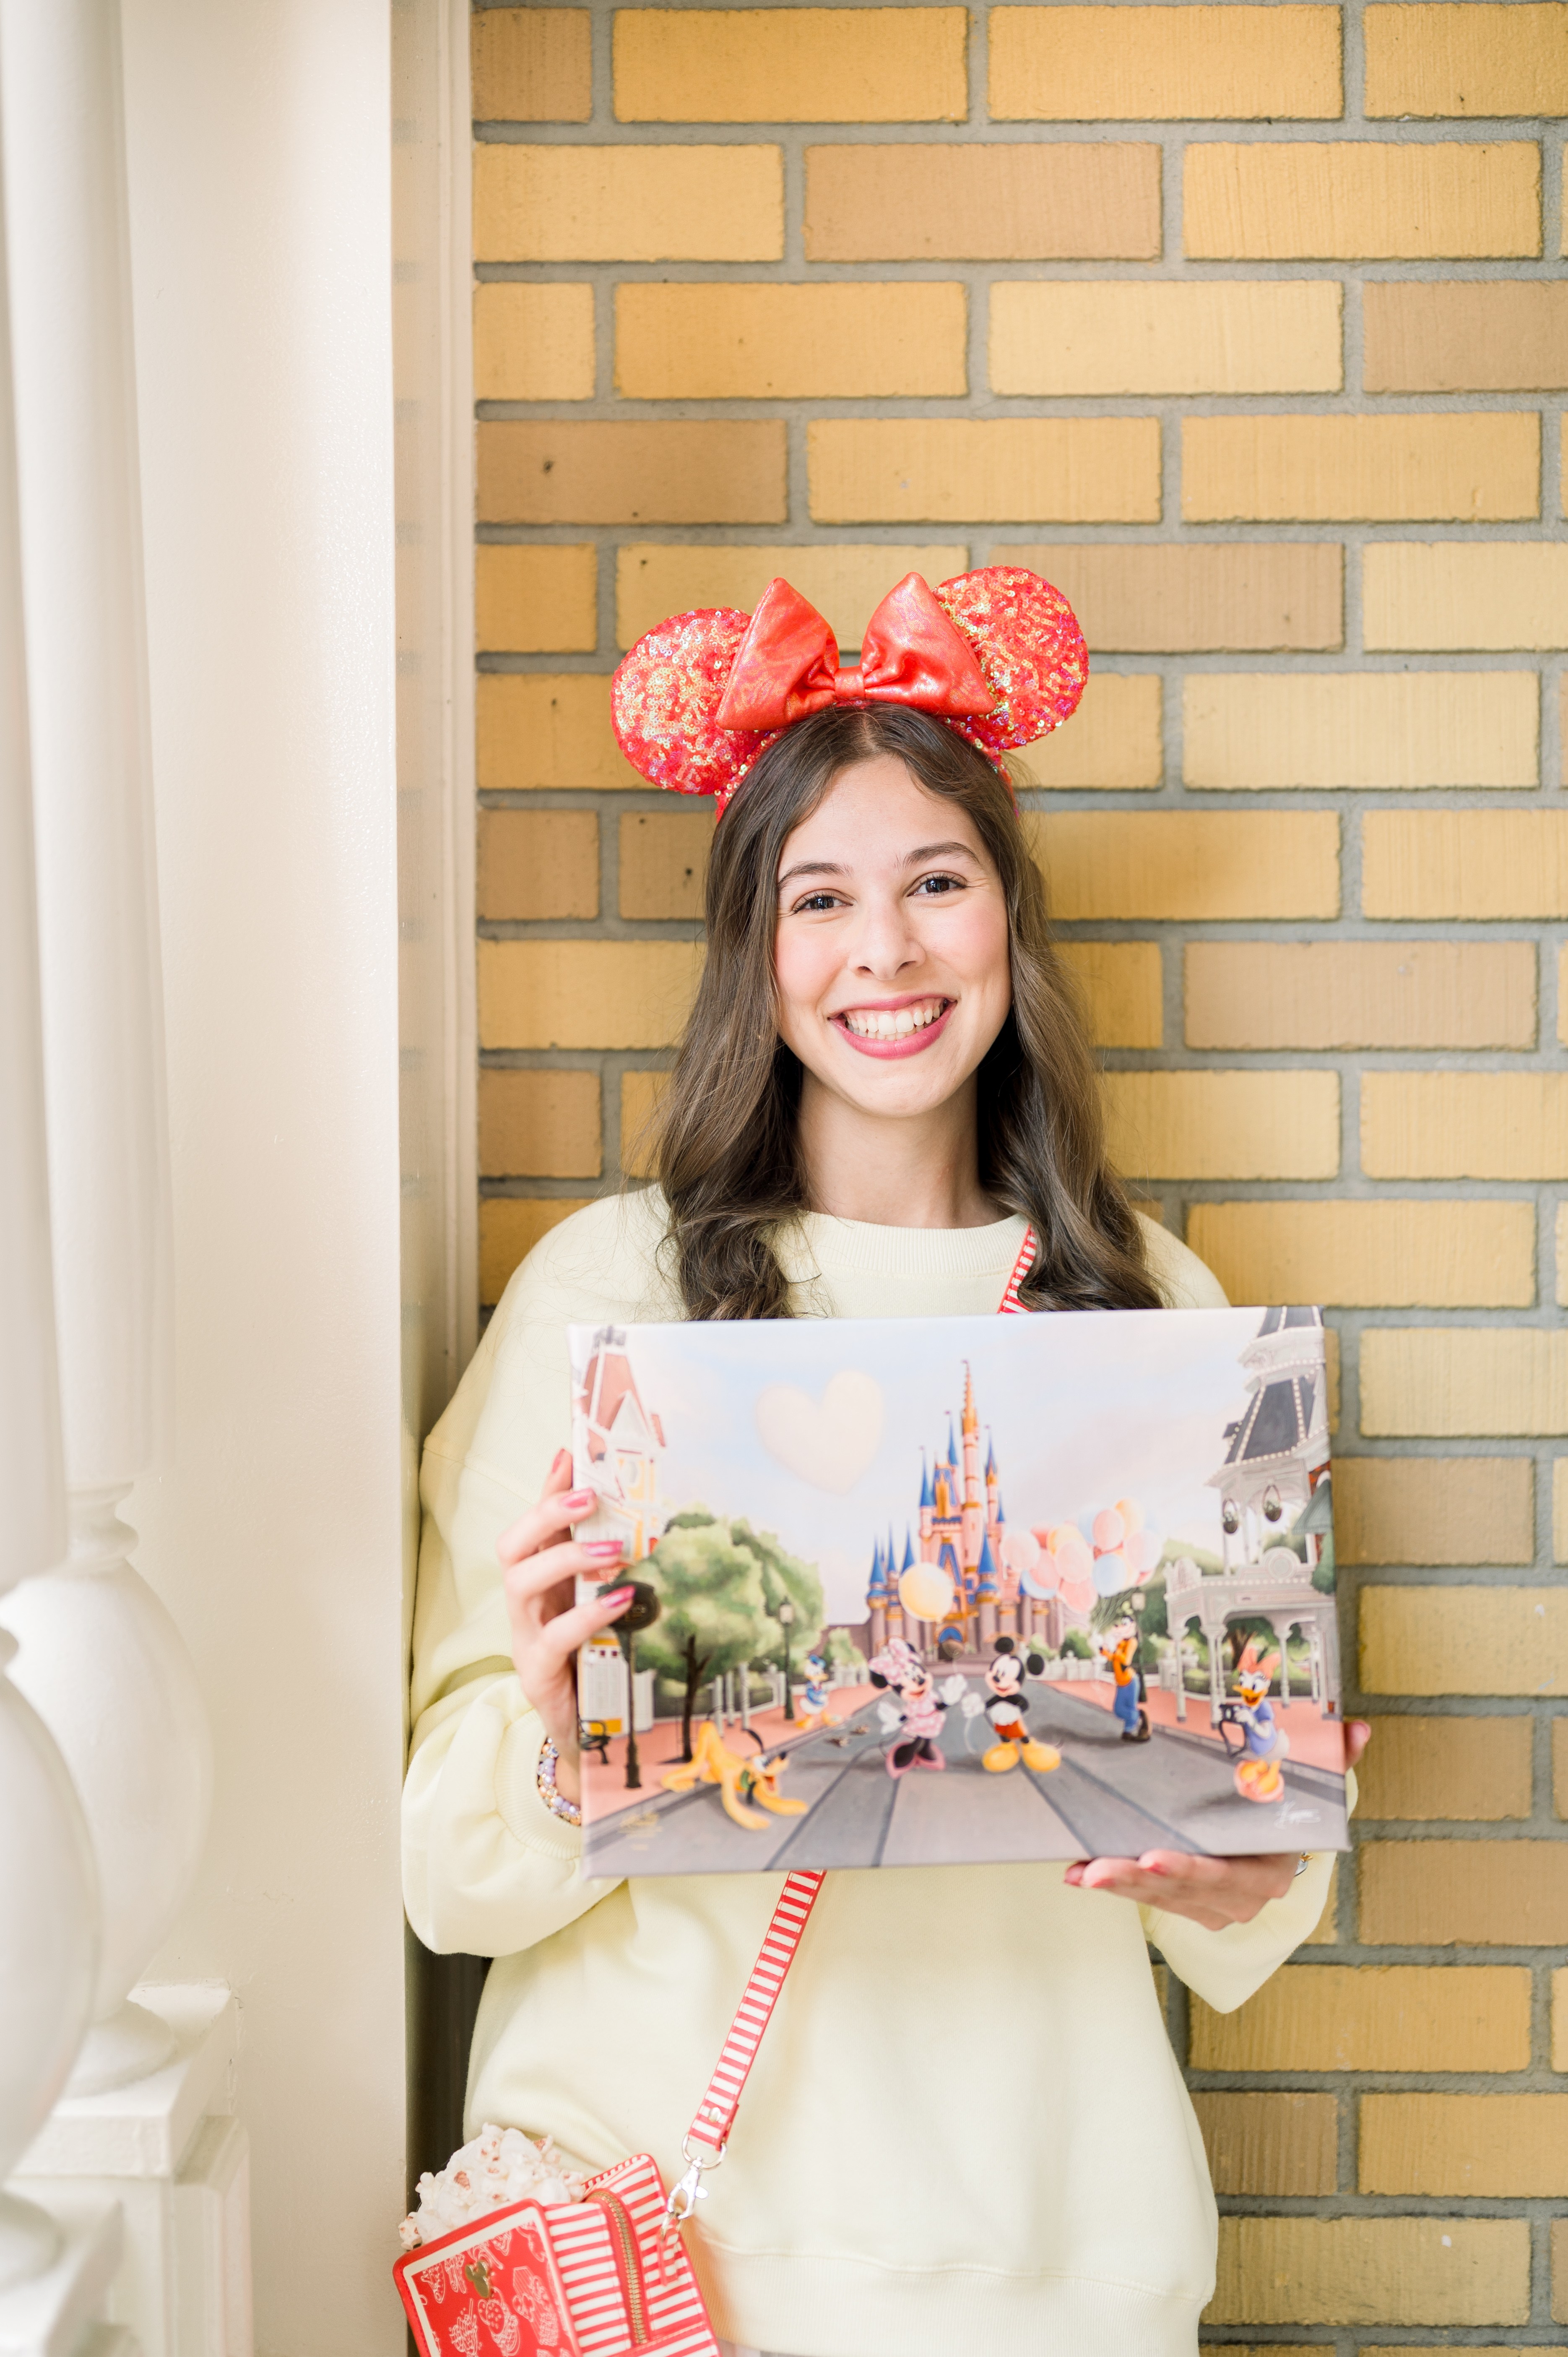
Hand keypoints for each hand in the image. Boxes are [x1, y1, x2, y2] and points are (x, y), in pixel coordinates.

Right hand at [497, 1449, 632, 1804]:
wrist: (590, 1730)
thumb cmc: (595, 1657)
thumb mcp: (603, 1602)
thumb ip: (608, 1564)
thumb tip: (629, 1514)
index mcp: (541, 1580)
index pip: (533, 1523)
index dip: (547, 1487)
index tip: (571, 1453)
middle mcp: (525, 1602)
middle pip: (512, 1545)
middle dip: (546, 1513)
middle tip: (590, 1495)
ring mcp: (524, 1637)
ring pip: (520, 1583)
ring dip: (566, 1557)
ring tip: (612, 1549)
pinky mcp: (537, 1672)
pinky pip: (552, 1637)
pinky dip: (587, 1614)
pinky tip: (623, 1602)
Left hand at [1063, 1719, 1369, 1928]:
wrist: (1280, 1849)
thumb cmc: (1287, 1814)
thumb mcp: (1310, 1786)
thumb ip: (1334, 1759)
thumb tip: (1356, 1728)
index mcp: (1270, 1869)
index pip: (1228, 1873)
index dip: (1191, 1869)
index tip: (1154, 1856)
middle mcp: (1242, 1898)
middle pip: (1185, 1888)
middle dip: (1139, 1878)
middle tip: (1101, 1866)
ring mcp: (1213, 1907)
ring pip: (1160, 1897)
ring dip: (1118, 1883)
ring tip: (1083, 1870)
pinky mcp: (1188, 1907)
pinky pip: (1147, 1899)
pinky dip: (1116, 1885)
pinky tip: (1080, 1873)